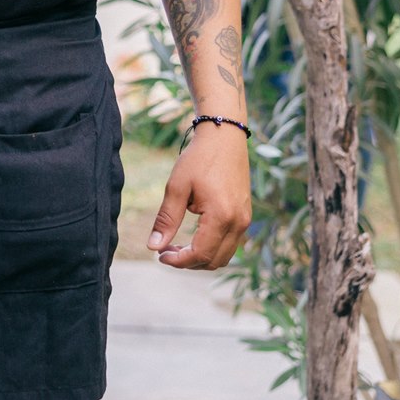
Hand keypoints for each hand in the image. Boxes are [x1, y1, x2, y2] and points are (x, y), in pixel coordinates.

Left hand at [148, 123, 251, 269]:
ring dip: (201, 257)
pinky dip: (212, 247)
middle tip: (165, 250)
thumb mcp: (176, 187)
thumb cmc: (199, 159)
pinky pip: (230, 243)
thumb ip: (166, 219)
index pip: (200, 254)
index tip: (160, 256)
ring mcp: (245, 220)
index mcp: (221, 216)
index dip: (178, 261)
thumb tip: (153, 247)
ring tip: (177, 245)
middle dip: (188, 262)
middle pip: (214, 261)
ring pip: (224, 256)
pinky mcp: (245, 216)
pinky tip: (193, 235)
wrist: (224, 137)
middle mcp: (238, 223)